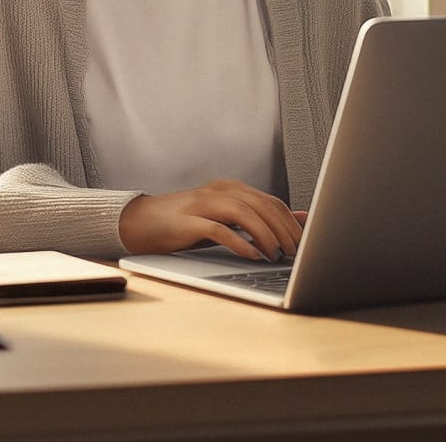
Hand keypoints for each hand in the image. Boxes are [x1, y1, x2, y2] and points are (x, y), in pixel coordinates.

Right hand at [119, 179, 302, 261]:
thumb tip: (301, 219)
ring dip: (265, 234)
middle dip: (283, 229)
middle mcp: (218, 191)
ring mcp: (202, 204)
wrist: (141, 222)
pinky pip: (218, 230)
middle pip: (261, 205)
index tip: (305, 242)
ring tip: (277, 254)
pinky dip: (239, 242)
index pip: (270, 201)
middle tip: (296, 252)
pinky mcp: (187, 222)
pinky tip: (252, 255)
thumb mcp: (225, 219)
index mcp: (230, 189)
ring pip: (243, 212)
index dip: (290, 221)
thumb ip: (258, 218)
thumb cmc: (186, 223)